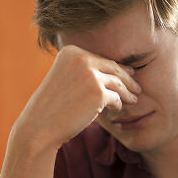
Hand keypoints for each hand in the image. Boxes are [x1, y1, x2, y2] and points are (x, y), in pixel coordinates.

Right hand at [14, 45, 140, 151]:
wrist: (40, 125)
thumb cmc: (51, 105)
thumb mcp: (63, 78)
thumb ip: (82, 70)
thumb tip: (111, 68)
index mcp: (71, 51)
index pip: (100, 59)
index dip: (116, 67)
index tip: (128, 73)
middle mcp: (81, 59)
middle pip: (113, 68)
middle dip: (127, 78)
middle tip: (137, 87)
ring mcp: (91, 75)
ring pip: (118, 83)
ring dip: (128, 92)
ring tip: (134, 99)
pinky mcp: (98, 93)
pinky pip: (117, 98)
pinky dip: (119, 104)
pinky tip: (118, 109)